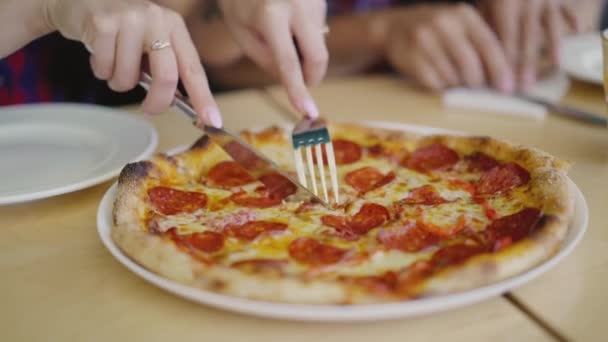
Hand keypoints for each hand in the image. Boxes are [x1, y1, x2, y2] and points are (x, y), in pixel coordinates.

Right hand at [44, 0, 221, 125]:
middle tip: (149, 110)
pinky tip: (99, 53)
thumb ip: (165, 68)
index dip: (203, 98)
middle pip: (166, 76)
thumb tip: (176, 103)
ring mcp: (129, 19)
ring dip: (118, 82)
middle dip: (157, 102)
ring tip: (113, 64)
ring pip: (128, 77)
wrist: (80, 0)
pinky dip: (100, 70)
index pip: (193, 68)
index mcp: (174, 26)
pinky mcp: (102, 22)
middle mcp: (156, 19)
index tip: (213, 122)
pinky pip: (104, 69)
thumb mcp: (150, 42)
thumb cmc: (122, 29)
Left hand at [218, 0, 328, 117]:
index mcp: (271, 15)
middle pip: (317, 56)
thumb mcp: (241, 31)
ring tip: (280, 32)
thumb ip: (265, 59)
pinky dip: (306, 35)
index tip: (308, 111)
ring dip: (304, 50)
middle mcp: (297, 5)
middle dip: (312, 76)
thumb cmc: (239, 0)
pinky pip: (319, 29)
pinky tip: (290, 21)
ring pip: (319, 43)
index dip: (298, 90)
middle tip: (303, 84)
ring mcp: (313, 0)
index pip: (288, 63)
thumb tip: (291, 79)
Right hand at [384, 4, 512, 92]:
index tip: (508, 88)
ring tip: (454, 78)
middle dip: (478, 82)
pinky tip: (439, 78)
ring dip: (458, 85)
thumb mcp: (460, 25)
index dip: (500, 69)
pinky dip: (441, 87)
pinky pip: (434, 83)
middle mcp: (443, 24)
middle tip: (478, 87)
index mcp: (463, 14)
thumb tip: (507, 76)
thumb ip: (482, 44)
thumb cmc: (437, 30)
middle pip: (470, 65)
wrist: (394, 27)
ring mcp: (424, 40)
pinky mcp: (410, 58)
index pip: (488, 45)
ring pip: (452, 77)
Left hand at [479, 0, 579, 89]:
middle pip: (527, 39)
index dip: (506, 62)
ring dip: (552, 48)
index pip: (506, 40)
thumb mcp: (484, 0)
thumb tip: (483, 50)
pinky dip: (570, 18)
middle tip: (525, 87)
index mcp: (507, 5)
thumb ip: (485, 21)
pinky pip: (564, 7)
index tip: (504, 81)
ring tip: (555, 66)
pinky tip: (576, 30)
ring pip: (549, 27)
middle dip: (526, 65)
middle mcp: (529, 3)